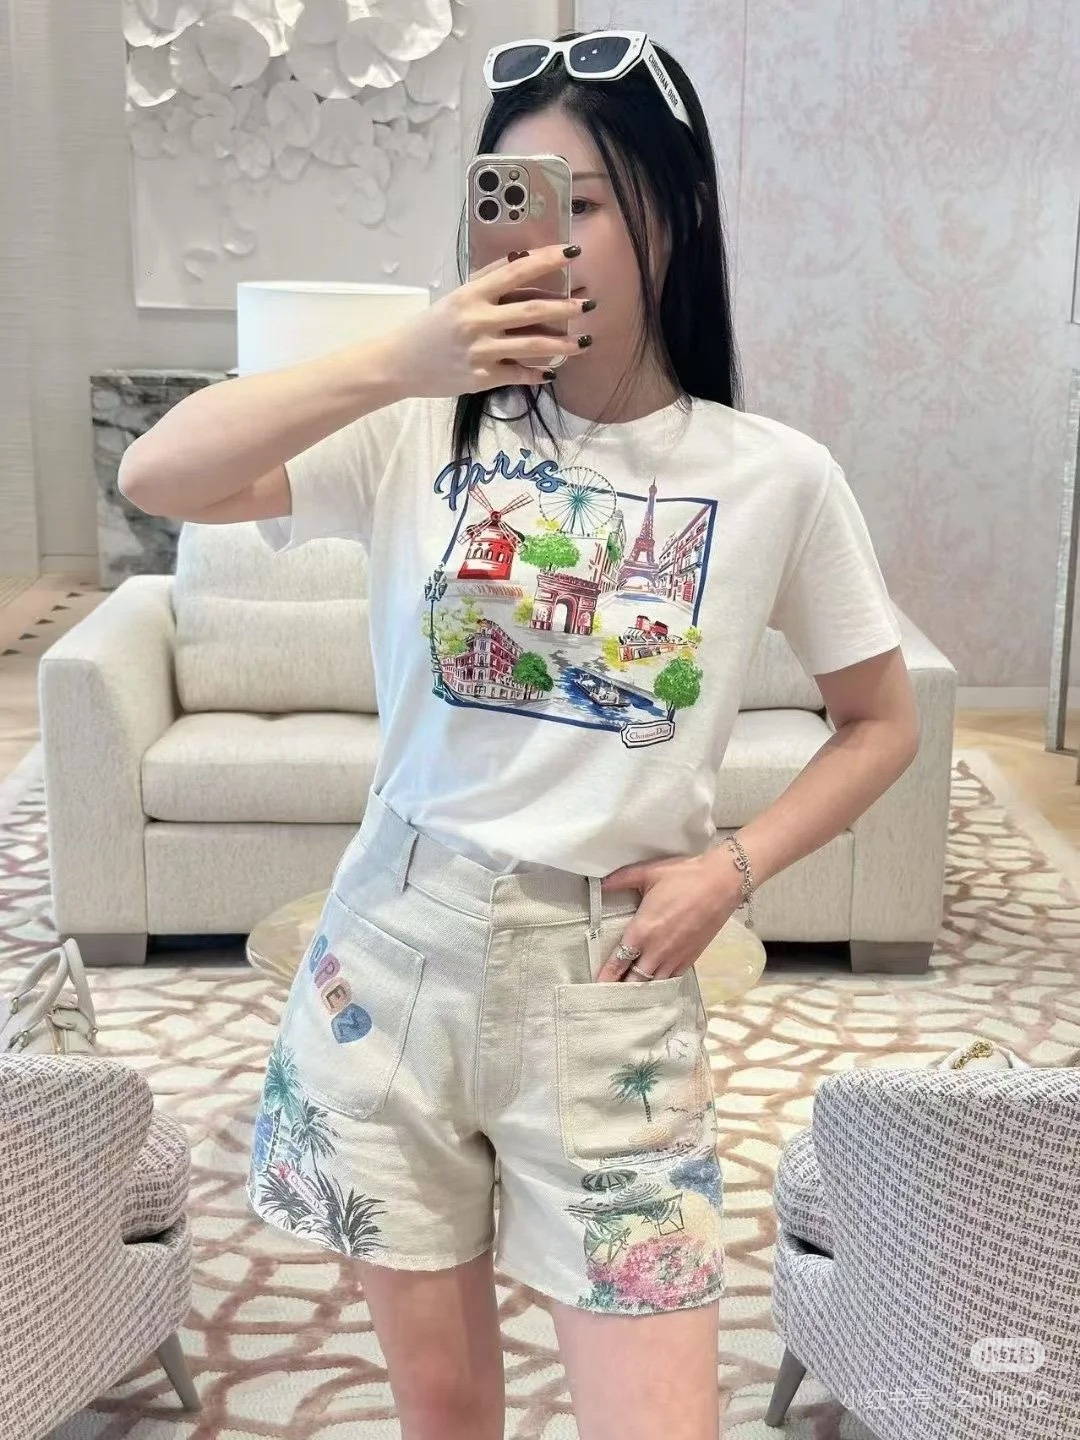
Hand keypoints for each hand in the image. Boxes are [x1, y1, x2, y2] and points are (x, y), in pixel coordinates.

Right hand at [382, 243, 591, 396]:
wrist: (400, 364)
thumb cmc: (430, 327)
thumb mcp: (456, 297)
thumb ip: (487, 281)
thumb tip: (521, 262)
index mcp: (472, 294)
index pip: (516, 271)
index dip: (547, 260)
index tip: (572, 253)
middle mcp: (478, 321)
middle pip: (533, 310)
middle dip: (566, 307)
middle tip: (589, 304)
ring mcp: (481, 352)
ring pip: (533, 345)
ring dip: (563, 344)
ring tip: (584, 342)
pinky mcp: (482, 378)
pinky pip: (519, 374)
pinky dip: (538, 373)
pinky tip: (553, 371)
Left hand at [596, 850, 743, 982]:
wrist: (722, 883)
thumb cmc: (683, 876)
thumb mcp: (647, 873)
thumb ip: (620, 880)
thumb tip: (600, 883)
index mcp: (641, 931)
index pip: (618, 962)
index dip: (606, 977)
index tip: (596, 987)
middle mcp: (656, 950)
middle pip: (634, 980)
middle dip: (621, 989)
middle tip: (609, 996)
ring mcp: (675, 957)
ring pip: (653, 984)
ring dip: (640, 990)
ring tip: (629, 998)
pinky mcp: (691, 958)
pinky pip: (671, 980)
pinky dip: (660, 986)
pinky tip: (654, 987)